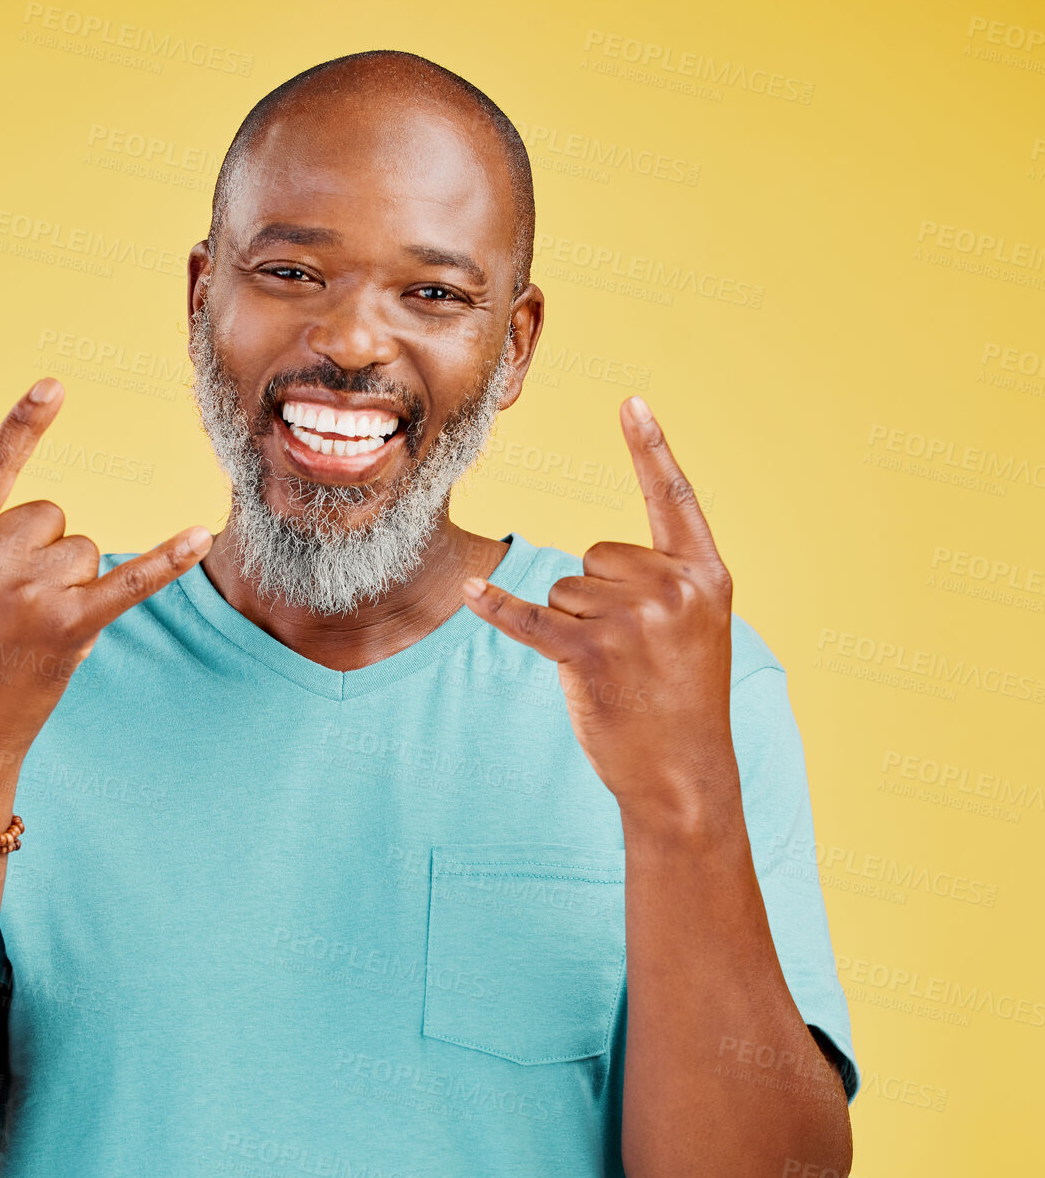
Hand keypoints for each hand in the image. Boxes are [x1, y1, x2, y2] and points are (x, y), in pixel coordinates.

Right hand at [0, 377, 210, 757]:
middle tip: (11, 598)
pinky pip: (129, 580)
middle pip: (50, 514)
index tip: (54, 387)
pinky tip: (199, 535)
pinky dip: (166, 561)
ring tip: (32, 619)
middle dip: (42, 549)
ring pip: (83, 547)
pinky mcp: (70, 627)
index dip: (23, 426)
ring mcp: (28, 595)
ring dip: (71, 580)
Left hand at [462, 396, 735, 822]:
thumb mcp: (696, 633)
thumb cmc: (682, 704)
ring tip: (613, 670)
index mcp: (704, 576)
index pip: (673, 499)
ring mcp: (633, 620)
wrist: (683, 775)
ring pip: (562, 589)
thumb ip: (663, 586)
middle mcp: (673, 588)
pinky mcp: (590, 653)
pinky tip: (472, 594)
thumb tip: (589, 565)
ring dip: (571, 627)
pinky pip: (530, 617)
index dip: (650, 449)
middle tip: (630, 651)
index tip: (630, 401)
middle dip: (595, 598)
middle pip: (594, 556)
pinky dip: (498, 608)